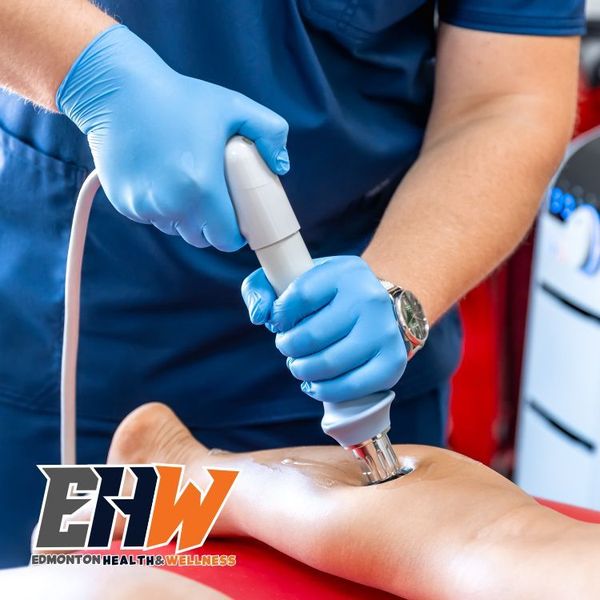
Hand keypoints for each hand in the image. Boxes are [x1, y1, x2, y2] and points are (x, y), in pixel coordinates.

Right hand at [56, 25, 288, 250]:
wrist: (116, 88)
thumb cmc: (178, 97)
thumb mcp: (233, 107)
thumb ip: (270, 132)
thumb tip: (281, 165)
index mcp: (201, 188)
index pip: (225, 240)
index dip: (235, 233)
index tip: (237, 218)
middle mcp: (170, 204)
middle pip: (201, 238)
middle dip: (212, 225)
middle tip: (214, 197)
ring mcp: (143, 206)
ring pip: (175, 229)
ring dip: (185, 217)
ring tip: (186, 182)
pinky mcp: (123, 203)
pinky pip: (151, 217)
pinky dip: (159, 207)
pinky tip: (161, 177)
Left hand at [241, 256, 406, 401]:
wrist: (375, 310)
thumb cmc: (325, 297)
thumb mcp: (295, 278)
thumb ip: (261, 288)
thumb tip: (260, 315)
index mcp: (345, 271)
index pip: (298, 297)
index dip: (279, 316)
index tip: (279, 322)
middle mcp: (370, 299)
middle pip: (310, 336)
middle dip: (288, 347)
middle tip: (288, 346)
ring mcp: (385, 332)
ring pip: (327, 364)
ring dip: (302, 370)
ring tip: (299, 364)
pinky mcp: (392, 362)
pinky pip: (348, 387)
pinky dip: (323, 390)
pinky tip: (315, 382)